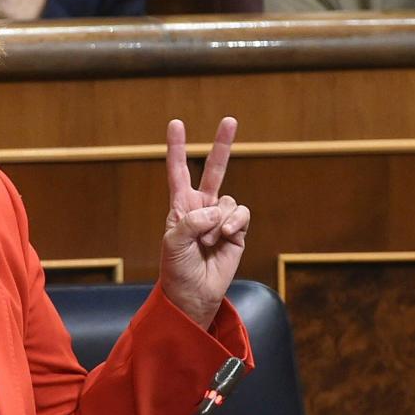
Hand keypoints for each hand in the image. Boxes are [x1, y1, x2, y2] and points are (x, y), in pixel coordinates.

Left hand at [160, 117, 248, 330]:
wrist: (194, 294)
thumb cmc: (177, 269)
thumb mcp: (174, 242)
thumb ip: (192, 221)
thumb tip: (217, 210)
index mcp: (181, 206)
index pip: (179, 171)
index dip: (177, 148)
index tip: (176, 124)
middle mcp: (202, 208)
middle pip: (215, 170)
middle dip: (222, 145)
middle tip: (230, 119)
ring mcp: (221, 219)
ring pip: (229, 201)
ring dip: (220, 221)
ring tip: (210, 241)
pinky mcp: (238, 231)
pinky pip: (241, 215)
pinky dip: (234, 224)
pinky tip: (226, 238)